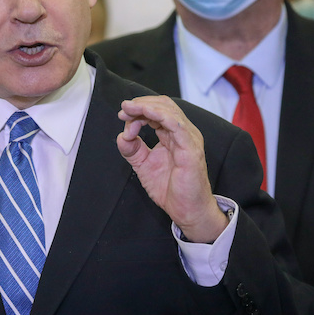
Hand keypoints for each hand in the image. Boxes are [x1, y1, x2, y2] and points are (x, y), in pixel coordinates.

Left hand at [116, 96, 226, 242]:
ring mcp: (189, 139)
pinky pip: (176, 125)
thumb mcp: (143, 165)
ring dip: (146, 107)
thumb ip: (132, 149)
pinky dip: (159, 115)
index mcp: (173, 135)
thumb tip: (122, 135)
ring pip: (169, 111)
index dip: (139, 109)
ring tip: (130, 110)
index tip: (122, 114)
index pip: (158, 111)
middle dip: (141, 103)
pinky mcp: (191, 148)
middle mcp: (183, 133)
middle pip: (164, 105)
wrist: (187, 211)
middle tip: (124, 109)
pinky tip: (146, 114)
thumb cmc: (171, 189)